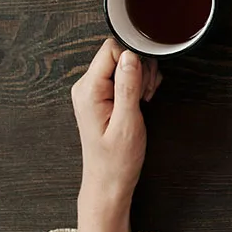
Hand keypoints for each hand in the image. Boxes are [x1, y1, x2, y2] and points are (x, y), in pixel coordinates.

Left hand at [71, 39, 160, 231]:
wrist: (109, 182)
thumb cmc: (116, 159)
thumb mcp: (127, 123)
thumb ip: (128, 86)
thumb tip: (131, 55)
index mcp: (88, 90)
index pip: (112, 49)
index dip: (134, 60)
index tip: (142, 83)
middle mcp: (87, 86)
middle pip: (120, 53)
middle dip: (140, 69)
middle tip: (144, 95)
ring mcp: (94, 90)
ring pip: (125, 62)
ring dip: (142, 77)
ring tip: (143, 100)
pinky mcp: (104, 94)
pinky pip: (125, 74)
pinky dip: (139, 83)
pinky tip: (141, 100)